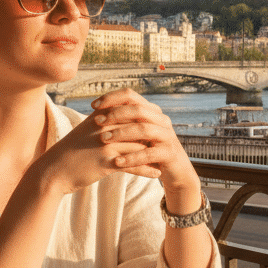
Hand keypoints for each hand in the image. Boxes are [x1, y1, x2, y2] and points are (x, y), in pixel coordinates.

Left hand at [85, 88, 199, 194]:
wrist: (174, 171)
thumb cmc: (149, 151)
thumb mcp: (137, 135)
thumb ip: (123, 123)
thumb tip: (96, 112)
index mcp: (151, 111)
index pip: (131, 96)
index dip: (111, 98)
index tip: (93, 106)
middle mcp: (161, 120)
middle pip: (137, 109)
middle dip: (115, 114)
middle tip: (97, 122)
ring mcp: (167, 136)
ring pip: (143, 129)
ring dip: (121, 133)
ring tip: (103, 140)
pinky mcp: (169, 153)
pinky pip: (149, 153)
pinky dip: (132, 157)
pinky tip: (117, 162)